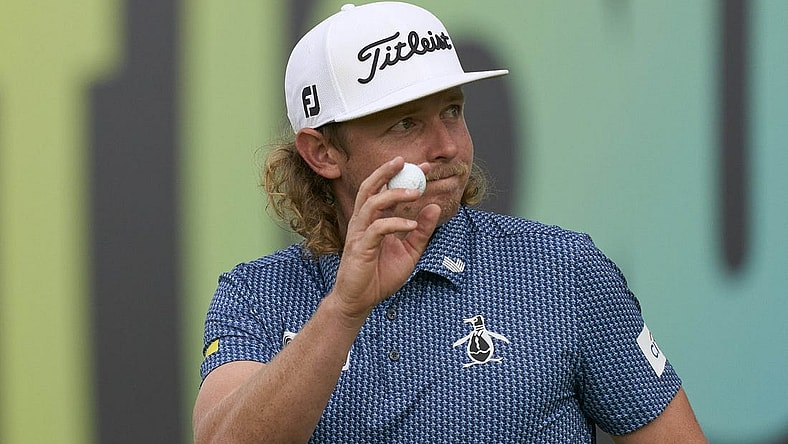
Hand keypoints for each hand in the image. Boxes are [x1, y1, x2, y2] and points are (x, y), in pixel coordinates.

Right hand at [329, 157, 440, 323]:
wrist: (360, 301)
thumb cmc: (380, 276)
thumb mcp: (410, 252)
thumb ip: (421, 231)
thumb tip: (434, 207)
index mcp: (374, 220)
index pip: (384, 190)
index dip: (400, 175)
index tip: (423, 165)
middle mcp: (363, 222)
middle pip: (370, 187)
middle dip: (386, 171)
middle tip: (407, 162)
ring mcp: (359, 234)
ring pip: (371, 203)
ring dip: (393, 195)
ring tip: (414, 193)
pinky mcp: (360, 248)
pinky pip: (377, 228)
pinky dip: (395, 223)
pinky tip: (411, 224)